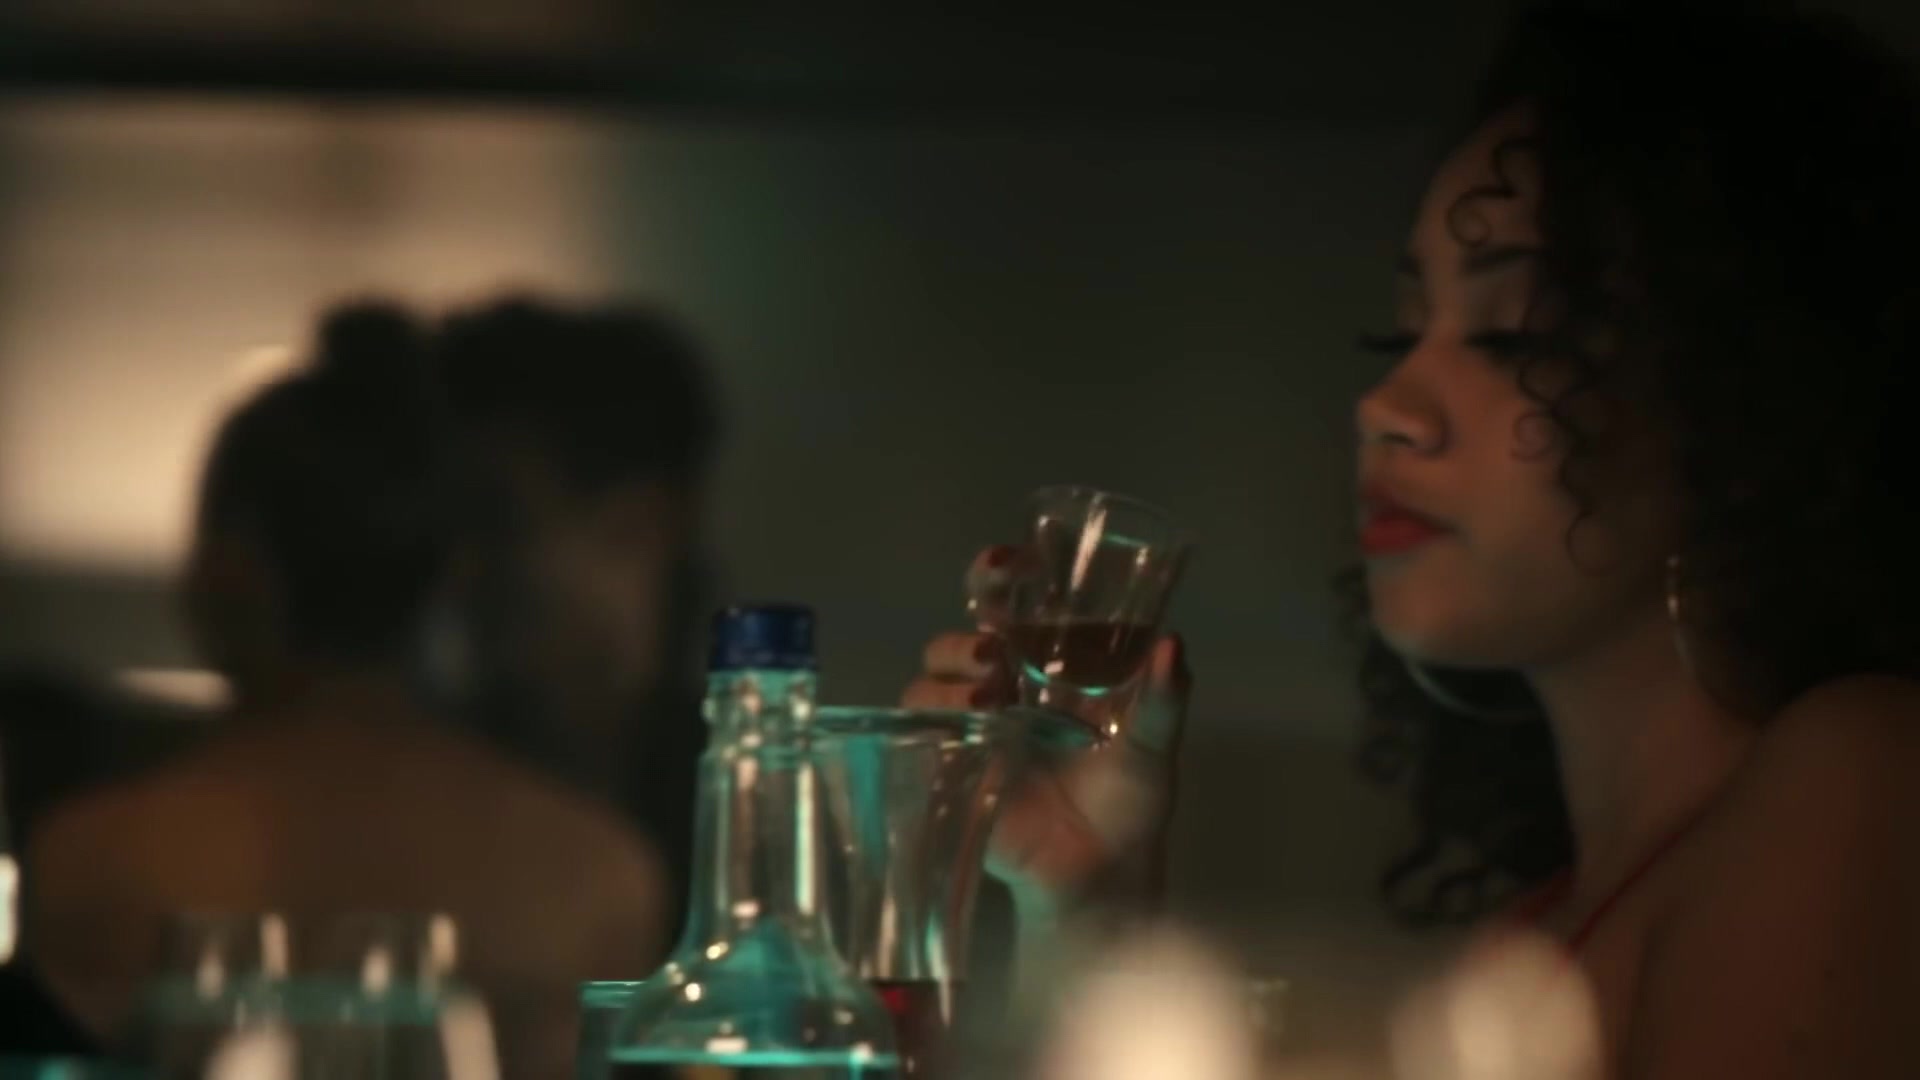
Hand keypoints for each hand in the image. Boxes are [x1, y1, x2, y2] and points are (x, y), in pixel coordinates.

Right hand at [901, 545, 1191, 897]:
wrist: (1103, 874)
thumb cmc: (1130, 803)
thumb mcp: (1153, 745)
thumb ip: (1162, 697)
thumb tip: (1173, 644)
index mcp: (1044, 669)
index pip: (1007, 606)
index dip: (995, 574)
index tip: (1008, 559)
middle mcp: (1000, 690)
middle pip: (955, 639)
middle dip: (964, 636)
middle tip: (995, 652)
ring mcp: (971, 730)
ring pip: (929, 680)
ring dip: (951, 678)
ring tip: (991, 698)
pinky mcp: (951, 769)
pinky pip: (919, 731)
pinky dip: (937, 718)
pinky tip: (973, 725)